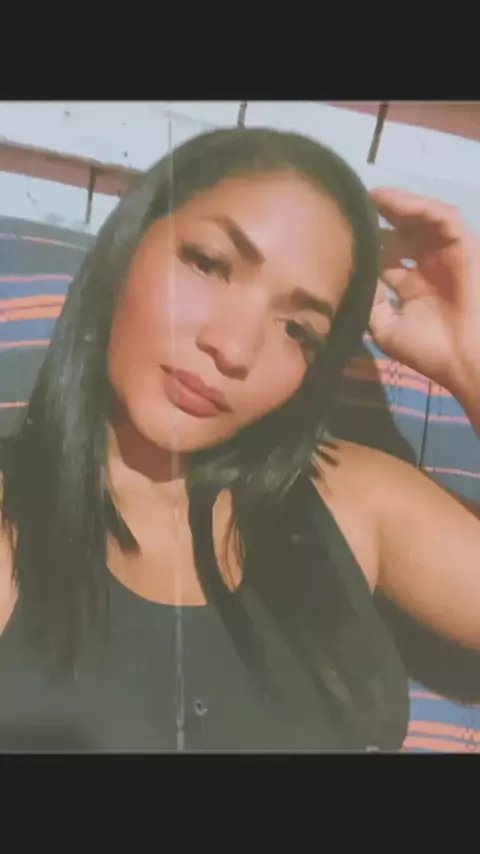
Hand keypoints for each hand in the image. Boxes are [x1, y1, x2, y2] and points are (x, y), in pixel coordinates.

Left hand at [369, 188, 479, 393]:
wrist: (464, 361)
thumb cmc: (428, 350)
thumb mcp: (385, 328)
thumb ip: (370, 303)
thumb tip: (353, 277)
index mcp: (411, 285)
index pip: (387, 254)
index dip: (367, 241)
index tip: (342, 228)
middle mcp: (428, 266)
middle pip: (403, 231)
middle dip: (381, 216)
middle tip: (355, 202)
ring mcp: (446, 255)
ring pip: (423, 218)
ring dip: (399, 204)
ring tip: (373, 195)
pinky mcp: (464, 246)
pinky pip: (444, 217)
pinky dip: (420, 206)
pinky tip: (395, 201)